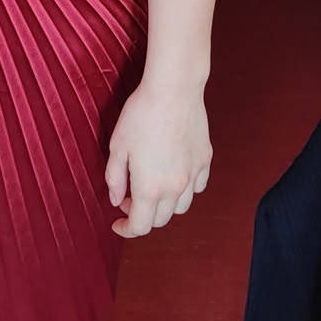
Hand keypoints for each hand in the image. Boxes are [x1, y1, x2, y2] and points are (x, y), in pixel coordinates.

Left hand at [105, 82, 211, 236]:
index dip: (126, 229)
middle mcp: (174, 188)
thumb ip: (115, 179)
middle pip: (160, 220)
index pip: (140, 226)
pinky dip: (185, 189)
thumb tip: (117, 200)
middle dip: (143, 215)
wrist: (173, 90)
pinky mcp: (205, 160)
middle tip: (129, 197)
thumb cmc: (141, 115)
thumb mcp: (117, 147)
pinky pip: (197, 187)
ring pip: (181, 207)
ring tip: (152, 186)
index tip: (117, 223)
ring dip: (164, 205)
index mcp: (149, 188)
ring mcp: (193, 175)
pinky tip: (173, 174)